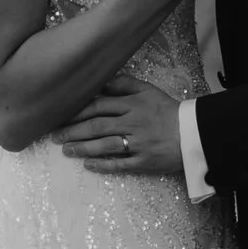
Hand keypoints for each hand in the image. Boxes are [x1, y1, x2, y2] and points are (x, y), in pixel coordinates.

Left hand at [59, 83, 184, 180]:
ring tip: (66, 151)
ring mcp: (138, 143)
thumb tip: (100, 83)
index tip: (60, 116)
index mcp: (132, 104)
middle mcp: (132, 123)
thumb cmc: (167, 110)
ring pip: (105, 146)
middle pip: (97, 126)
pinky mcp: (144, 162)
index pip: (98, 106)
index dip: (77, 111)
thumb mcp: (147, 90)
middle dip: (73, 131)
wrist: (193, 133)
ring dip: (83, 148)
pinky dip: (103, 165)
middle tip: (55, 136)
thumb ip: (124, 84)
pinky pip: (120, 164)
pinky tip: (88, 165)